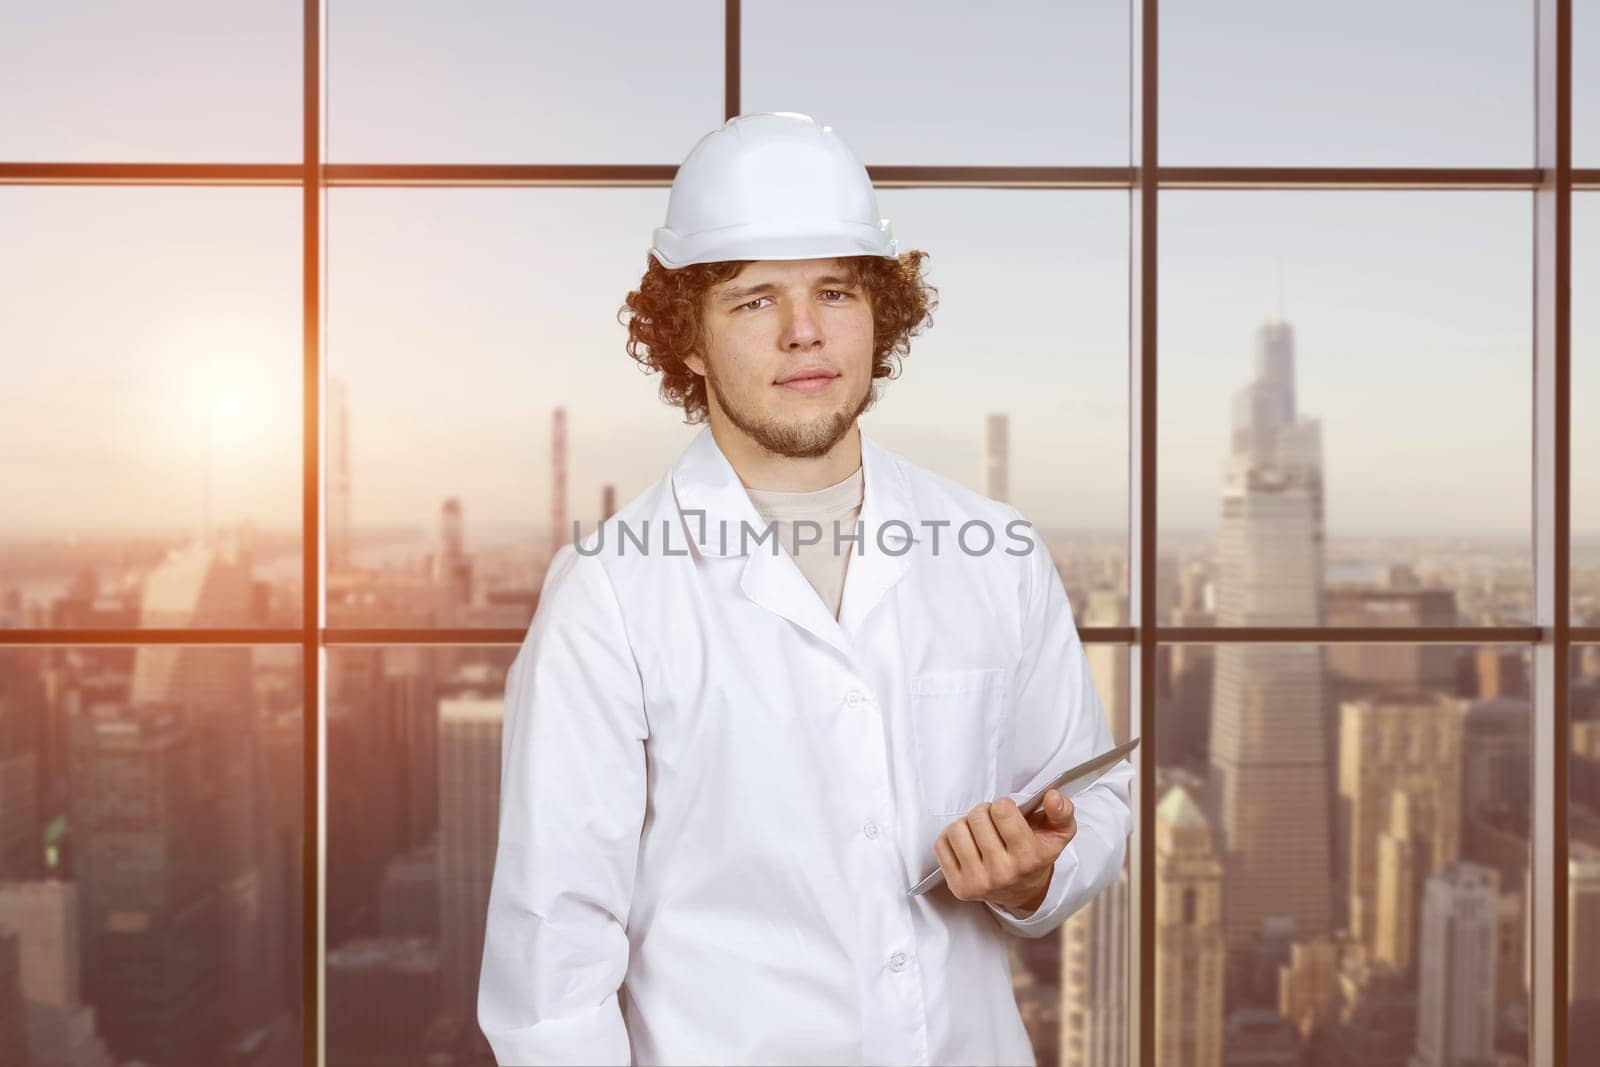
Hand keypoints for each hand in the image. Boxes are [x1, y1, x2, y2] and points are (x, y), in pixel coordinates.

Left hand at [934, 789, 1076, 915]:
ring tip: (978, 832)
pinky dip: (951, 839)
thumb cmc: (1036, 854)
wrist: (1022, 891)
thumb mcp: (1058, 833)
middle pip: (977, 817)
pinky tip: (967, 844)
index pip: (1002, 811)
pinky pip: (941, 845)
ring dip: (966, 824)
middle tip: (992, 822)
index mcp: (1029, 858)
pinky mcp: (958, 887)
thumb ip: (1061, 811)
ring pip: (956, 830)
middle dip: (984, 812)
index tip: (1007, 813)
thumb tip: (1052, 796)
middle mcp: (1003, 873)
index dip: (1003, 805)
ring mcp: (978, 882)